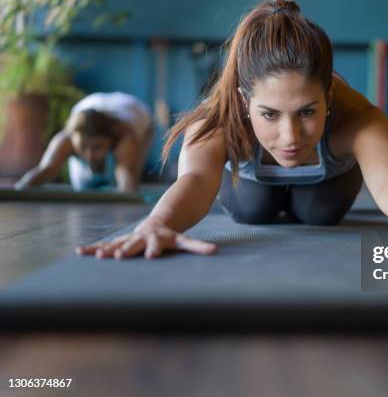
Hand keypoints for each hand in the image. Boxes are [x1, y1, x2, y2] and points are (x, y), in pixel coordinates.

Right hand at [76, 218, 216, 258]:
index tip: (151, 256)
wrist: (157, 223)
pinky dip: (94, 248)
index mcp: (158, 239)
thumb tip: (215, 251)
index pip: (157, 245)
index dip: (154, 250)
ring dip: (107, 250)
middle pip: (134, 244)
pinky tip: (80, 252)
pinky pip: (105, 244)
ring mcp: (130, 239)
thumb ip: (198, 246)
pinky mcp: (120, 241)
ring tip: (97, 257)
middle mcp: (142, 238)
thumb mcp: (184, 240)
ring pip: (117, 244)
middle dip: (126, 250)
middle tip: (118, 256)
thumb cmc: (171, 235)